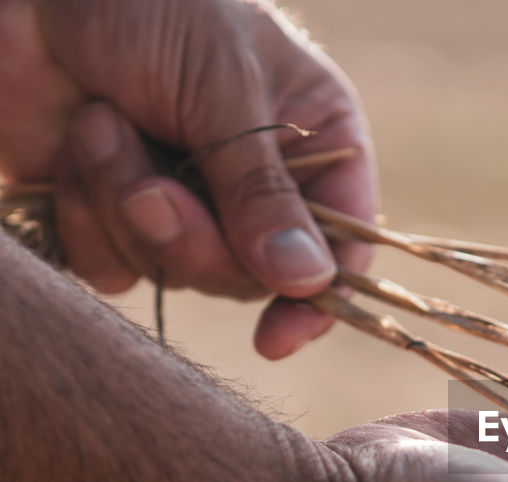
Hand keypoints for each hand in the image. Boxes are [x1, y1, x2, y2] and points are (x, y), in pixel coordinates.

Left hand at [0, 0, 376, 357]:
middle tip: (149, 187)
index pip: (342, 243)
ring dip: (126, 207)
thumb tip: (308, 283)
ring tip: (102, 125)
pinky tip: (78, 145)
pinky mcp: (117, 215)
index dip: (316, 298)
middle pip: (252, 273)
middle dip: (191, 236)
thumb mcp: (224, 88)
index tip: (278, 336)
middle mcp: (260, 183)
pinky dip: (86, 216)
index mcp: (317, 141)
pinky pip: (115, 265)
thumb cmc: (154, 5)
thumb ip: (263, 191)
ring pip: (178, 272)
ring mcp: (188, 203)